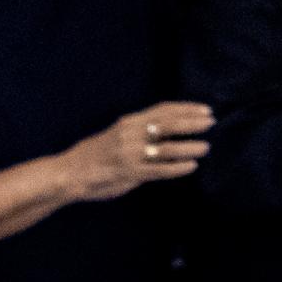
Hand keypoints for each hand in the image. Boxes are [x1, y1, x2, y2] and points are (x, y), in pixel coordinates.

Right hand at [54, 99, 211, 205]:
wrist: (69, 173)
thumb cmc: (93, 156)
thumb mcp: (116, 136)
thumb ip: (138, 135)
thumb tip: (164, 137)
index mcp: (128, 122)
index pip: (163, 110)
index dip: (186, 108)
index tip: (204, 109)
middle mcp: (131, 134)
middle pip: (169, 124)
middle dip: (193, 123)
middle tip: (211, 122)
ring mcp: (131, 154)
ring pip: (167, 147)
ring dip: (189, 147)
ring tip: (205, 147)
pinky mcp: (130, 173)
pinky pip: (159, 170)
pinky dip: (177, 168)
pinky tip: (191, 167)